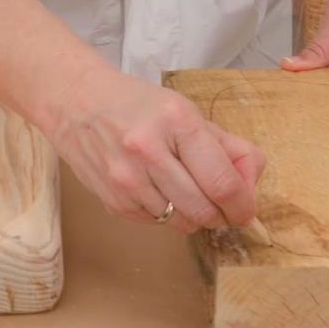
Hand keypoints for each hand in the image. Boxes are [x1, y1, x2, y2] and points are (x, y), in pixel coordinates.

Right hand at [46, 67, 265, 232]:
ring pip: (181, 222)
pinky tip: (158, 189)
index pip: (222, 182)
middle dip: (221, 214)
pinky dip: (166, 214)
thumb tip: (251, 184)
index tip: (246, 210)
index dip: (243, 205)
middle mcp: (149, 151)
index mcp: (177, 121)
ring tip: (186, 190)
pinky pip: (156, 223)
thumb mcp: (188, 112)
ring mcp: (126, 179)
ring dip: (193, 215)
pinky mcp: (112, 201)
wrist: (77, 103)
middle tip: (222, 205)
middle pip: (204, 209)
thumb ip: (228, 147)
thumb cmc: (139, 105)